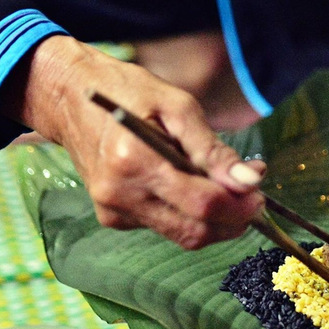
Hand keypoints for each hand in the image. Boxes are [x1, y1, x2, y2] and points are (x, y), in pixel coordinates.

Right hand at [0, 35, 264, 248]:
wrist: (69, 98)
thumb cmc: (127, 92)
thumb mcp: (177, 106)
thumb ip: (213, 150)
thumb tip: (250, 181)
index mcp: (134, 162)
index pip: (200, 205)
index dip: (238, 207)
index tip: (259, 195)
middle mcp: (120, 195)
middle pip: (194, 231)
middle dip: (232, 220)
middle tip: (251, 198)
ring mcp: (114, 211)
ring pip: (182, 236)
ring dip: (214, 221)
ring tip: (225, 190)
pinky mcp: (113, 218)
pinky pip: (164, 227)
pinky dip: (187, 215)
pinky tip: (189, 189)